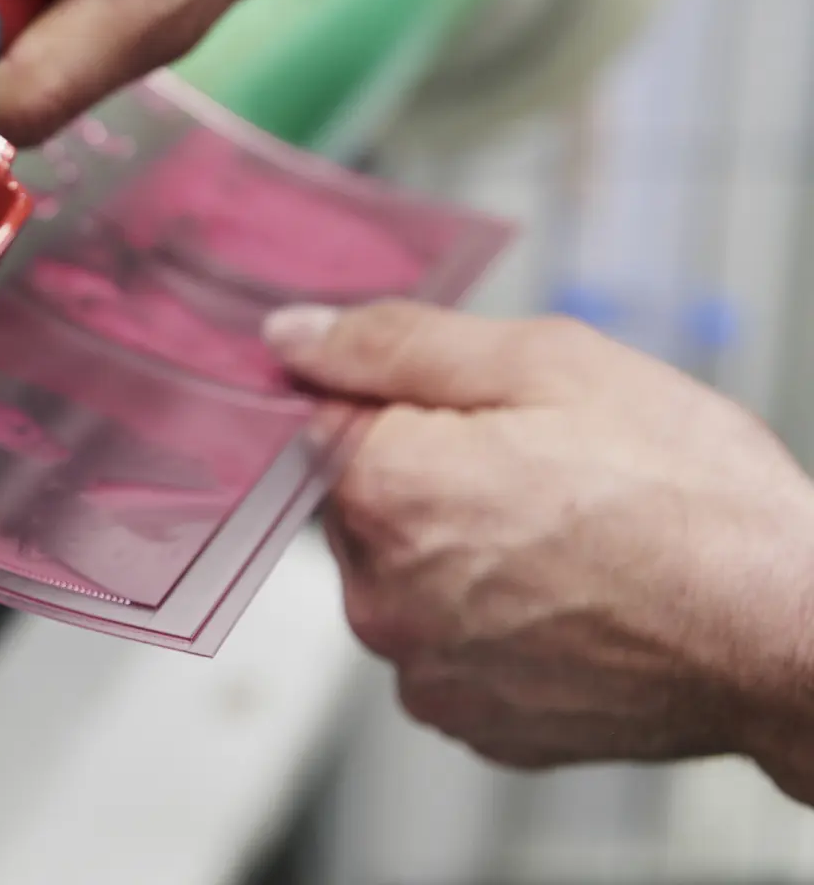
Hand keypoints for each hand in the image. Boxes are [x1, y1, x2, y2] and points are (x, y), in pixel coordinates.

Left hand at [263, 300, 813, 799]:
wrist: (786, 632)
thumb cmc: (690, 498)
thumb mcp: (547, 363)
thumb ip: (397, 345)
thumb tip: (293, 338)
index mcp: (381, 489)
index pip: (322, 421)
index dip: (401, 406)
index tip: (471, 416)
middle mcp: (377, 593)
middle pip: (362, 506)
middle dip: (430, 479)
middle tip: (542, 473)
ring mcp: (421, 668)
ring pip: (406, 580)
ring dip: (460, 554)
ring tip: (570, 542)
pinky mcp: (467, 720)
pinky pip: (449, 649)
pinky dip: (493, 623)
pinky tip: (569, 602)